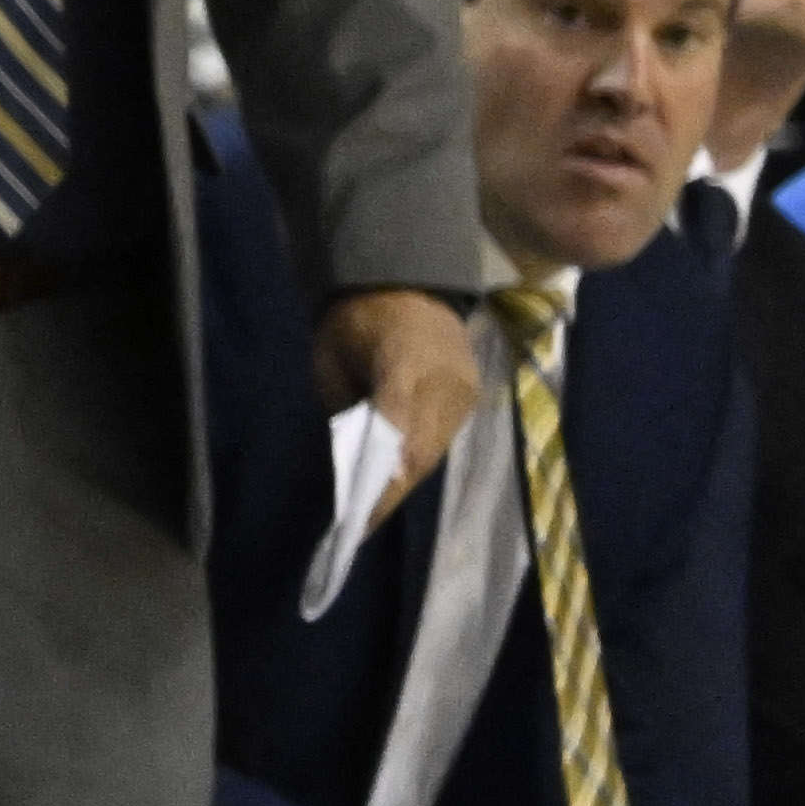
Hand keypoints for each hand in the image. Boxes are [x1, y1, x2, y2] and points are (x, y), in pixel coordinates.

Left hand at [315, 289, 485, 505]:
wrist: (407, 280)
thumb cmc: (356, 318)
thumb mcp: (333, 356)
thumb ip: (347, 404)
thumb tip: (352, 457)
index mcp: (403, 358)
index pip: (393, 423)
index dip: (377, 471)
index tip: (358, 510)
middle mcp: (444, 378)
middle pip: (419, 447)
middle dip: (390, 490)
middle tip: (359, 525)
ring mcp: (463, 387)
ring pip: (435, 449)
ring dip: (405, 482)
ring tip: (373, 515)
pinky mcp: (471, 394)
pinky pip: (444, 437)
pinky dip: (418, 462)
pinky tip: (394, 484)